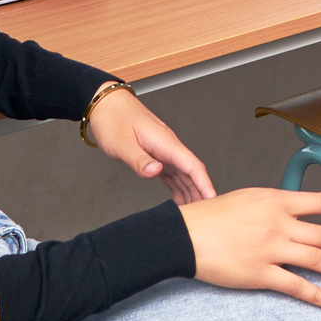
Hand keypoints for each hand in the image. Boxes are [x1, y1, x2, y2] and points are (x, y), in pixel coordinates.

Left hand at [84, 88, 215, 203]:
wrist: (107, 105)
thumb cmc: (113, 119)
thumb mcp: (122, 143)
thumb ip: (140, 160)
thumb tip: (156, 172)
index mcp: (165, 142)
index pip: (192, 166)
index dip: (204, 184)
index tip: (213, 200)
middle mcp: (169, 147)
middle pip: (193, 173)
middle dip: (201, 193)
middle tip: (206, 215)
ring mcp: (164, 151)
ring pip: (184, 175)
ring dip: (191, 193)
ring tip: (195, 213)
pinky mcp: (156, 155)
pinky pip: (173, 174)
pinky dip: (178, 188)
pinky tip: (180, 201)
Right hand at [180, 188, 320, 308]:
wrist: (185, 235)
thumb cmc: (211, 216)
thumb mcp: (248, 198)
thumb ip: (275, 205)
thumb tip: (296, 213)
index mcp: (276, 201)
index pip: (320, 201)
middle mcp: (279, 224)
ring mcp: (272, 249)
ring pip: (319, 260)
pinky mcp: (261, 274)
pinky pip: (297, 286)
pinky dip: (318, 295)